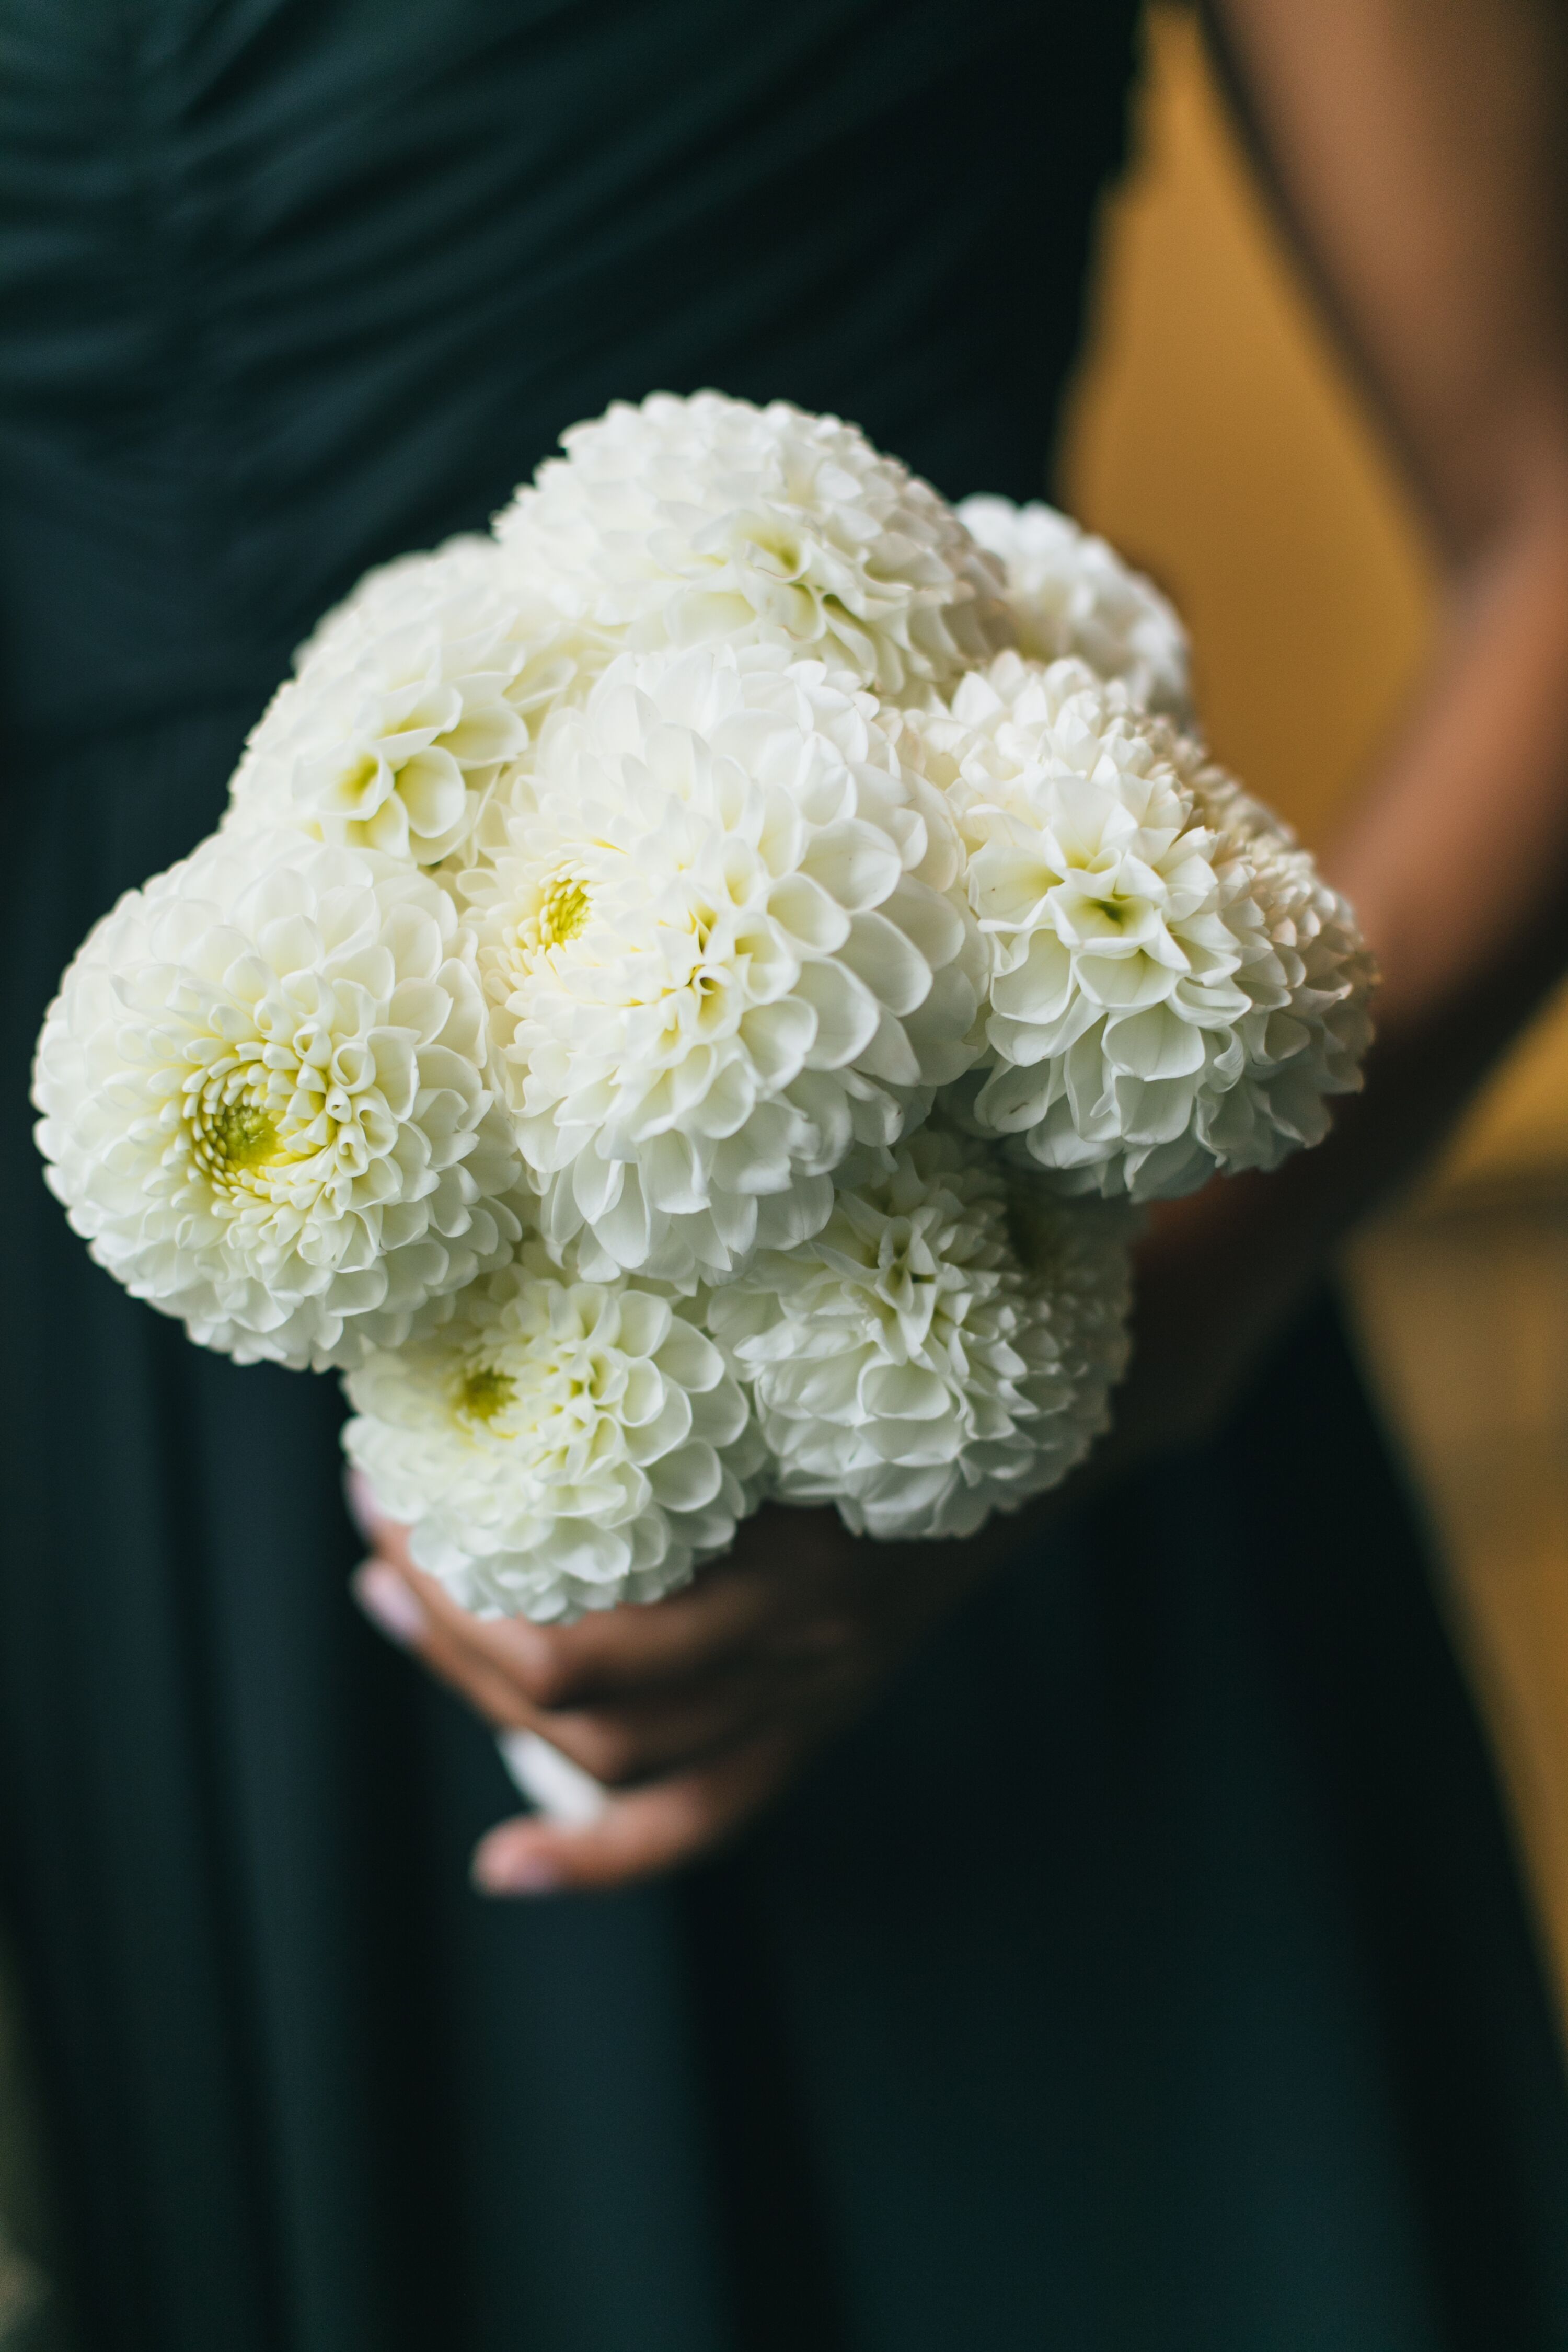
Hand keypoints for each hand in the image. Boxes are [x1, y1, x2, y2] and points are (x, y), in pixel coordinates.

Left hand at [348, 1166, 1336, 1898]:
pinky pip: (710, 1809)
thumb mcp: (813, 1311)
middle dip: (450, 1623)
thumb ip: (699, 1313)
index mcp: (796, 1549)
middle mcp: (805, 1643)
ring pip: (623, 1755)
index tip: (387, 1475)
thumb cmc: (937, 1319)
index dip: (460, 1579)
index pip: (582, 1630)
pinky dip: (606, 1854)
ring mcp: (821, 1687)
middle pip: (578, 1695)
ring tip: (402, 1611)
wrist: (1088, 1398)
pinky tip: (506, 1869)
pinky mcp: (826, 1706)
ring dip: (487, 1698)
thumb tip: (529, 1263)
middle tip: (379, 1531)